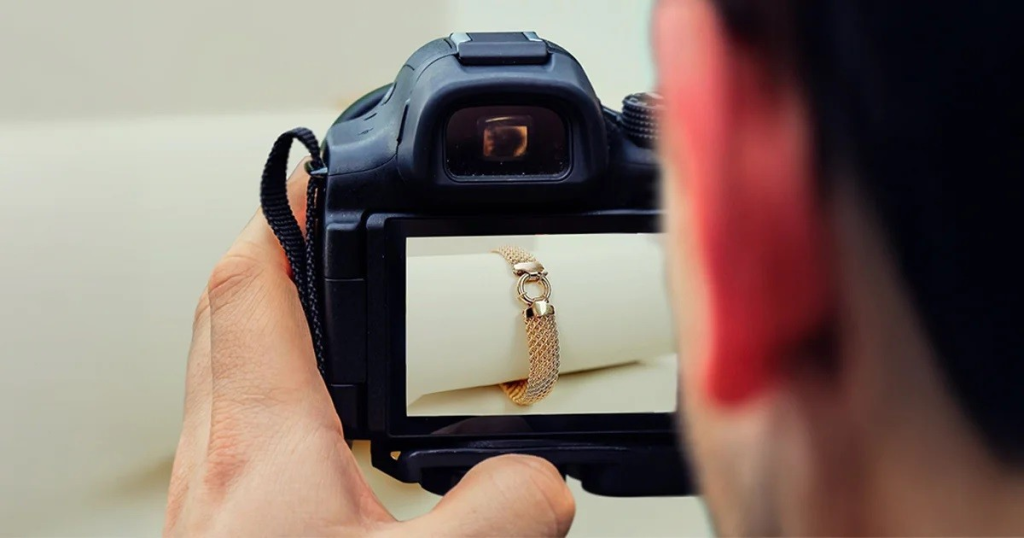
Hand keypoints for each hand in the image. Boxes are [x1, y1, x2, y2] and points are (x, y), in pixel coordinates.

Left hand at [164, 163, 575, 536]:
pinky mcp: (220, 522)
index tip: (315, 176)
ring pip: (224, 368)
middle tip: (321, 228)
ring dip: (271, 322)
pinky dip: (276, 390)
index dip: (283, 216)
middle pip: (228, 312)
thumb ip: (498, 513)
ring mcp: (208, 489)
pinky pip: (234, 424)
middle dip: (276, 255)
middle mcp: (218, 456)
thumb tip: (543, 479)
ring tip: (329, 309)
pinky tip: (323, 422)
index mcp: (261, 445)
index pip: (252, 286)